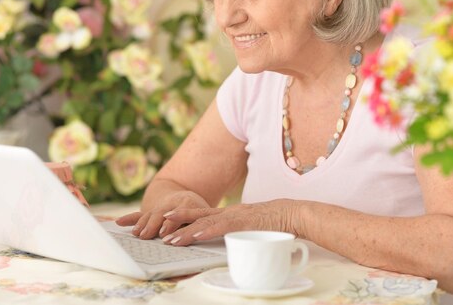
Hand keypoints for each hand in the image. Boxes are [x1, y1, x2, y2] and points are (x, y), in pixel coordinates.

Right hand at [115, 191, 209, 239]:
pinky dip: (130, 219)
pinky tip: (119, 222)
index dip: (171, 224)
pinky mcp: (151, 212)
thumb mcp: (204, 216)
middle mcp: (172, 203)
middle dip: (153, 225)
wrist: (188, 197)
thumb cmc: (200, 213)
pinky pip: (139, 214)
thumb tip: (193, 238)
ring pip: (149, 214)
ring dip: (142, 224)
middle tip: (147, 235)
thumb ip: (197, 226)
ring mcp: (160, 207)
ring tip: (136, 234)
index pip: (179, 214)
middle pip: (160, 214)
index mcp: (188, 202)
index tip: (165, 234)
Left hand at [159, 199, 298, 245]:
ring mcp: (235, 216)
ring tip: (170, 239)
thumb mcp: (253, 227)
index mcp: (231, 213)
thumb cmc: (276, 222)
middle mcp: (229, 212)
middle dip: (177, 221)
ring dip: (185, 231)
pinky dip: (206, 231)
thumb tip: (232, 241)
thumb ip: (241, 231)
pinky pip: (221, 227)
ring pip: (204, 222)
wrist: (293, 213)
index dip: (184, 215)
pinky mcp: (244, 222)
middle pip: (198, 215)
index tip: (168, 218)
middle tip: (159, 226)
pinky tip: (194, 235)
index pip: (203, 213)